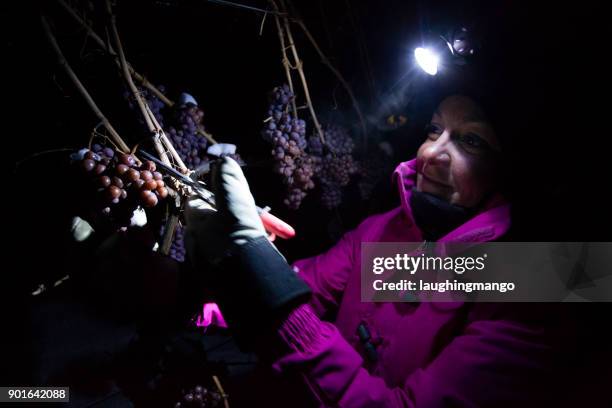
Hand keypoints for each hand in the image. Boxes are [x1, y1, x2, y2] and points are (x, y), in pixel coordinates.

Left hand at [183, 157, 309, 339]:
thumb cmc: (241, 245)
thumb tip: (223, 161)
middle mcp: (199, 241)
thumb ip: (229, 181)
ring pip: (232, 233)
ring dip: (252, 229)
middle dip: (242, 211)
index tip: (235, 186)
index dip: (214, 186)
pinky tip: (268, 248)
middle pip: (219, 214)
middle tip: (262, 218)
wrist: (252, 292)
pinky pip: (238, 252)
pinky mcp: (225, 274)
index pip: (197, 195)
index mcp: (196, 223)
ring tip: (270, 236)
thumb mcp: (237, 206)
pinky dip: (253, 246)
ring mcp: (212, 259)